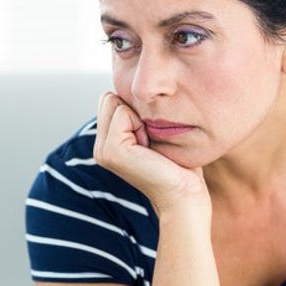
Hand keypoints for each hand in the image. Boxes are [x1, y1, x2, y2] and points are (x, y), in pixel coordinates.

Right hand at [93, 92, 210, 214]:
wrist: (185, 196)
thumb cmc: (177, 164)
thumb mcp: (152, 132)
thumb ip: (137, 114)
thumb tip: (137, 89)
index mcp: (107, 142)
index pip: (110, 99)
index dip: (135, 109)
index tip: (150, 135)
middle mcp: (100, 146)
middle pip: (109, 98)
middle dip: (134, 110)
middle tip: (150, 139)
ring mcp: (103, 150)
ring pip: (115, 101)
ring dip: (139, 117)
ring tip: (150, 145)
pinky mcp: (113, 150)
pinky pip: (123, 112)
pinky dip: (141, 123)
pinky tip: (149, 148)